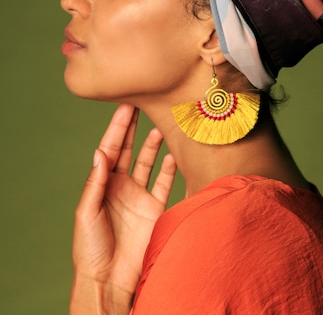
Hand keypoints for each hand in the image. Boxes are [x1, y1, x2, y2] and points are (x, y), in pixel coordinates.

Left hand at [70, 104, 175, 313]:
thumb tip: (100, 153)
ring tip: (162, 125)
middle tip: (143, 103)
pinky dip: (170, 168)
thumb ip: (95, 183)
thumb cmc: (91, 249)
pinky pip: (164, 183)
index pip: (110, 148)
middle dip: (134, 126)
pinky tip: (174, 154)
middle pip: (128, 148)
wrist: (110, 280)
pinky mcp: (154, 208)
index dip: (117, 127)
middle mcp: (121, 185)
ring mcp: (138, 196)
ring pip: (148, 161)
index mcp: (102, 184)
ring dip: (154, 144)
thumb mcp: (87, 213)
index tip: (125, 105)